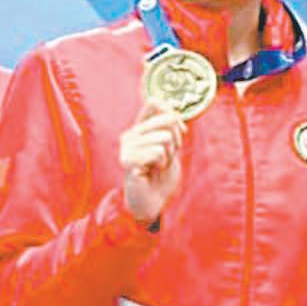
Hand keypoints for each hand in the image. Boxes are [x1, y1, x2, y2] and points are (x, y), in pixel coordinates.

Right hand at [119, 100, 186, 226]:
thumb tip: (175, 111)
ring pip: (165, 137)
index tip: (179, 132)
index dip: (172, 114)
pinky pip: (158, 151)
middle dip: (177, 140)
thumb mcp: (170, 147)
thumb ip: (170, 128)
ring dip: (168, 156)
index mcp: (139, 128)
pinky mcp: (128, 160)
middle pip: (167, 120)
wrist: (153, 202)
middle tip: (167, 157)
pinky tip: (152, 172)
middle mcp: (130, 135)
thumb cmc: (161, 176)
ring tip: (158, 166)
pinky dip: (162, 163)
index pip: (154, 103)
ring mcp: (127, 147)